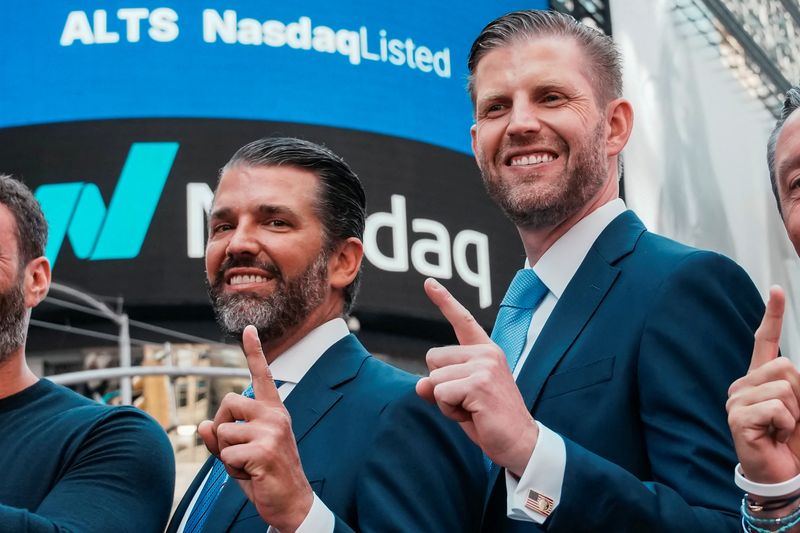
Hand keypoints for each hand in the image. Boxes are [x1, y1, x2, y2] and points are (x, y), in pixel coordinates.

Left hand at [198, 325, 312, 531]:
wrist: (291, 502)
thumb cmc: (265, 475)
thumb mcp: (240, 452)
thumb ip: (222, 437)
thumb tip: (206, 424)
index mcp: (273, 411)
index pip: (262, 376)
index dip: (254, 351)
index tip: (248, 329)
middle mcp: (275, 415)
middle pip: (227, 403)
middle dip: (223, 428)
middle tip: (241, 450)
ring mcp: (271, 431)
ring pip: (223, 431)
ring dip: (227, 455)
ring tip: (249, 466)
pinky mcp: (264, 450)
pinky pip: (226, 454)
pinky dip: (232, 469)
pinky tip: (252, 474)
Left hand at [415, 278, 537, 475]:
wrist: (520, 443)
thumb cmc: (490, 419)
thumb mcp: (461, 398)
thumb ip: (439, 386)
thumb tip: (420, 383)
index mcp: (485, 351)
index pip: (462, 320)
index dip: (444, 300)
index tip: (429, 282)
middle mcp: (486, 353)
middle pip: (432, 357)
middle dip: (440, 384)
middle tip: (468, 401)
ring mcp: (484, 366)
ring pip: (434, 378)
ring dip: (445, 401)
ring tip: (472, 409)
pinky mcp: (479, 384)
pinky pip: (440, 394)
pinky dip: (449, 410)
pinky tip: (473, 414)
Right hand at [727, 286, 799, 483]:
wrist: (784, 477)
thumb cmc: (793, 444)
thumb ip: (798, 385)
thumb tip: (794, 368)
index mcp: (759, 380)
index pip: (764, 342)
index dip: (772, 315)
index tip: (776, 290)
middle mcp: (744, 385)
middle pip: (786, 366)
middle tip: (790, 420)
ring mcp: (737, 400)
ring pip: (784, 387)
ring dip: (795, 413)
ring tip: (782, 430)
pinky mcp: (737, 417)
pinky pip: (776, 407)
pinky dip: (786, 424)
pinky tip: (774, 436)